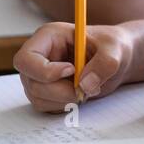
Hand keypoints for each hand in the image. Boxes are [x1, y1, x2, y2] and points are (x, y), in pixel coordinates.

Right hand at [13, 21, 136, 112]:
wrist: (117, 59)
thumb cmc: (113, 46)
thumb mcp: (115, 49)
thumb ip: (104, 64)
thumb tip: (84, 85)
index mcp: (48, 37)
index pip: (26, 58)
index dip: (44, 71)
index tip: (72, 70)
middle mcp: (39, 56)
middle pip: (31, 82)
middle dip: (60, 91)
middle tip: (86, 88)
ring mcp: (39, 75)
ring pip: (38, 98)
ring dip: (65, 99)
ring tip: (87, 88)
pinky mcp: (45, 91)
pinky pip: (46, 106)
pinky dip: (65, 105)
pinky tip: (80, 94)